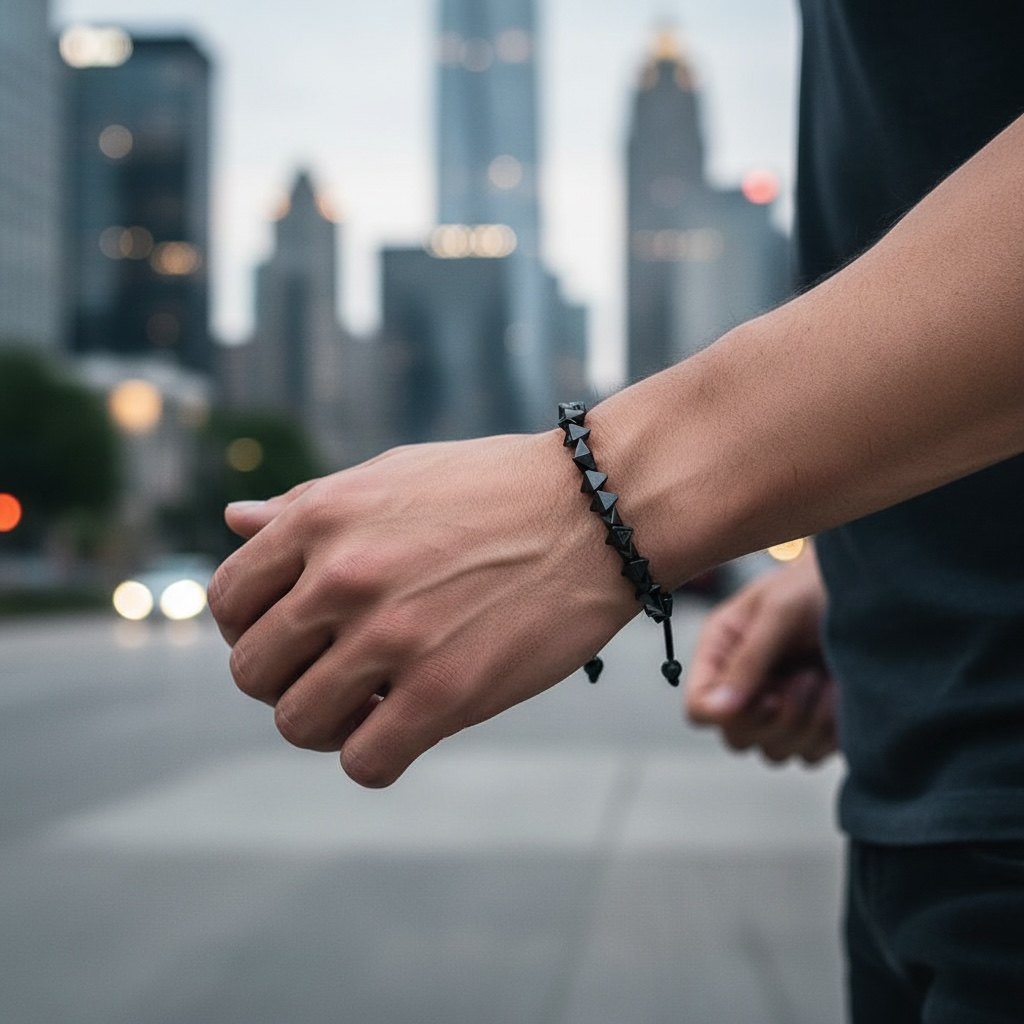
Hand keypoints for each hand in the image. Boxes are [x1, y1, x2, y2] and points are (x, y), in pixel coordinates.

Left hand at [207, 433, 638, 786]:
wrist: (598, 507)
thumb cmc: (494, 488)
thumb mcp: (391, 476)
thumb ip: (306, 506)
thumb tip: (233, 520)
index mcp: (322, 519)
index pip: (227, 602)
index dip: (251, 630)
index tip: (296, 638)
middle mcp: (344, 577)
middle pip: (251, 673)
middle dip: (285, 683)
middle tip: (334, 674)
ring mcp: (394, 637)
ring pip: (299, 724)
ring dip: (327, 726)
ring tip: (371, 704)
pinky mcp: (447, 691)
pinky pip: (366, 762)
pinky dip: (374, 758)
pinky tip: (406, 728)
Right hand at [684, 547, 837, 765]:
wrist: (869, 594)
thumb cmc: (815, 587)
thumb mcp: (779, 611)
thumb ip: (749, 659)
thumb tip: (719, 708)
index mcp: (720, 655)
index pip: (699, 710)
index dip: (723, 714)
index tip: (766, 695)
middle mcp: (741, 688)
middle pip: (736, 738)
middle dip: (776, 716)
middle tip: (802, 675)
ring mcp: (777, 711)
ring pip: (775, 752)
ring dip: (808, 721)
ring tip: (822, 676)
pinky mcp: (812, 727)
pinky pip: (811, 754)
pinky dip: (831, 730)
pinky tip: (839, 691)